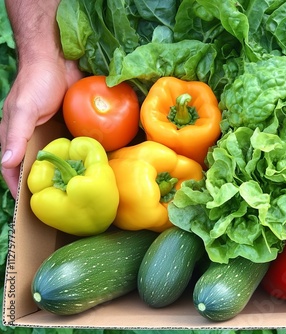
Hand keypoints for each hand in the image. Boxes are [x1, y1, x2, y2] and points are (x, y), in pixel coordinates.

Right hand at [0, 57, 82, 197]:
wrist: (57, 60)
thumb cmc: (35, 82)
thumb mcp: (23, 110)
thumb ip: (14, 136)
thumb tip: (6, 163)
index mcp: (15, 136)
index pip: (12, 169)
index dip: (18, 188)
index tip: (29, 209)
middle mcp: (33, 138)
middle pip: (35, 168)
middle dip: (44, 185)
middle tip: (58, 205)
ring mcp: (52, 132)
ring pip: (55, 159)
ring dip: (62, 174)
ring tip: (75, 193)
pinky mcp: (69, 126)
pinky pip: (72, 146)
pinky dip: (78, 157)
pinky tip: (89, 169)